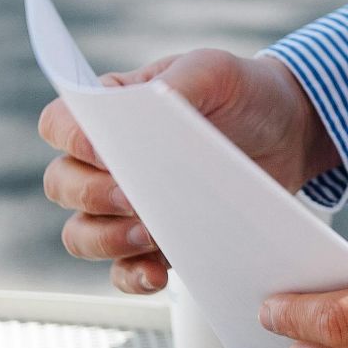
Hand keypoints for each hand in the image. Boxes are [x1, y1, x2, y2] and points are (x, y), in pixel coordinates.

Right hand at [38, 50, 338, 293]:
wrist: (289, 134)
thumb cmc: (242, 92)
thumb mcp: (214, 71)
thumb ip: (178, 82)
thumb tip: (149, 107)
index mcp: (110, 111)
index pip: (59, 125)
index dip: (70, 139)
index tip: (106, 150)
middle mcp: (107, 163)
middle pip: (63, 185)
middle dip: (90, 195)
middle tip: (133, 196)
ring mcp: (129, 208)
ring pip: (82, 234)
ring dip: (105, 240)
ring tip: (148, 235)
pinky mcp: (158, 244)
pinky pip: (123, 271)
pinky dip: (132, 276)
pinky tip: (157, 274)